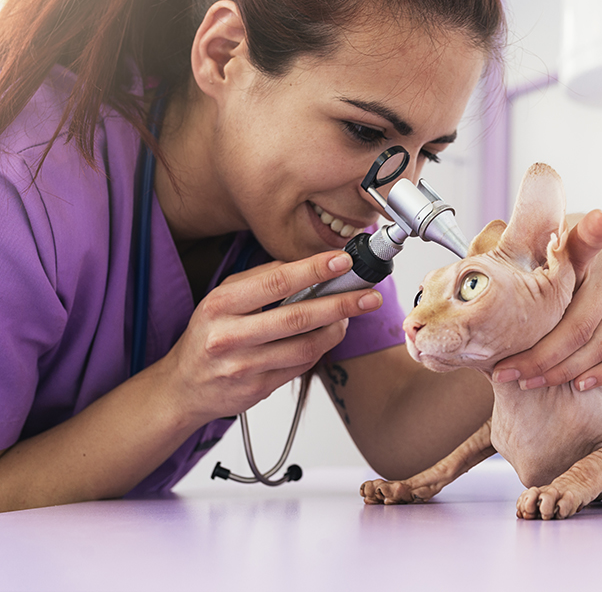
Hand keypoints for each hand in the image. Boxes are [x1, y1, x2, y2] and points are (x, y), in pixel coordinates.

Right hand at [150, 251, 381, 424]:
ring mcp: (243, 366)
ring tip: (351, 316)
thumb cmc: (209, 334)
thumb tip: (307, 264)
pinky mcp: (257, 389)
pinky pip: (300, 366)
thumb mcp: (223, 299)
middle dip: (340, 304)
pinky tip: (328, 335)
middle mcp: (229, 336)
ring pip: (305, 346)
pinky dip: (320, 349)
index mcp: (220, 304)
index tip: (344, 261)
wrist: (183, 387)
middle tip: (369, 295)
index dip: (314, 270)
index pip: (275, 282)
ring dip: (336, 329)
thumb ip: (260, 280)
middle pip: (297, 317)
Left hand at [492, 210, 601, 390]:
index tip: (511, 358)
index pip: (565, 298)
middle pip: (579, 328)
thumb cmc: (555, 237)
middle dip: (540, 359)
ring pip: (600, 345)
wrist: (595, 229)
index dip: (542, 331)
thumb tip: (479, 255)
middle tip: (506, 373)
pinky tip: (578, 385)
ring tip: (531, 381)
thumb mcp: (535, 233)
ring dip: (565, 370)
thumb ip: (516, 245)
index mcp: (591, 252)